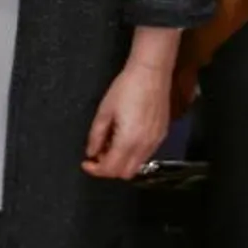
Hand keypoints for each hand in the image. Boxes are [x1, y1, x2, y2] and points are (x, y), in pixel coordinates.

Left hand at [82, 60, 170, 178]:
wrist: (151, 73)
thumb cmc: (126, 88)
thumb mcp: (104, 111)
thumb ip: (96, 135)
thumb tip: (91, 152)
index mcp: (128, 141)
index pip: (111, 169)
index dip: (96, 170)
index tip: (86, 163)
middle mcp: (145, 147)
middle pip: (125, 173)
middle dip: (109, 169)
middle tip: (97, 155)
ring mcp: (156, 142)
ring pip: (137, 166)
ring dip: (121, 162)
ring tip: (109, 144)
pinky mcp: (162, 135)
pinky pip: (146, 155)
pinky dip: (133, 154)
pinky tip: (124, 139)